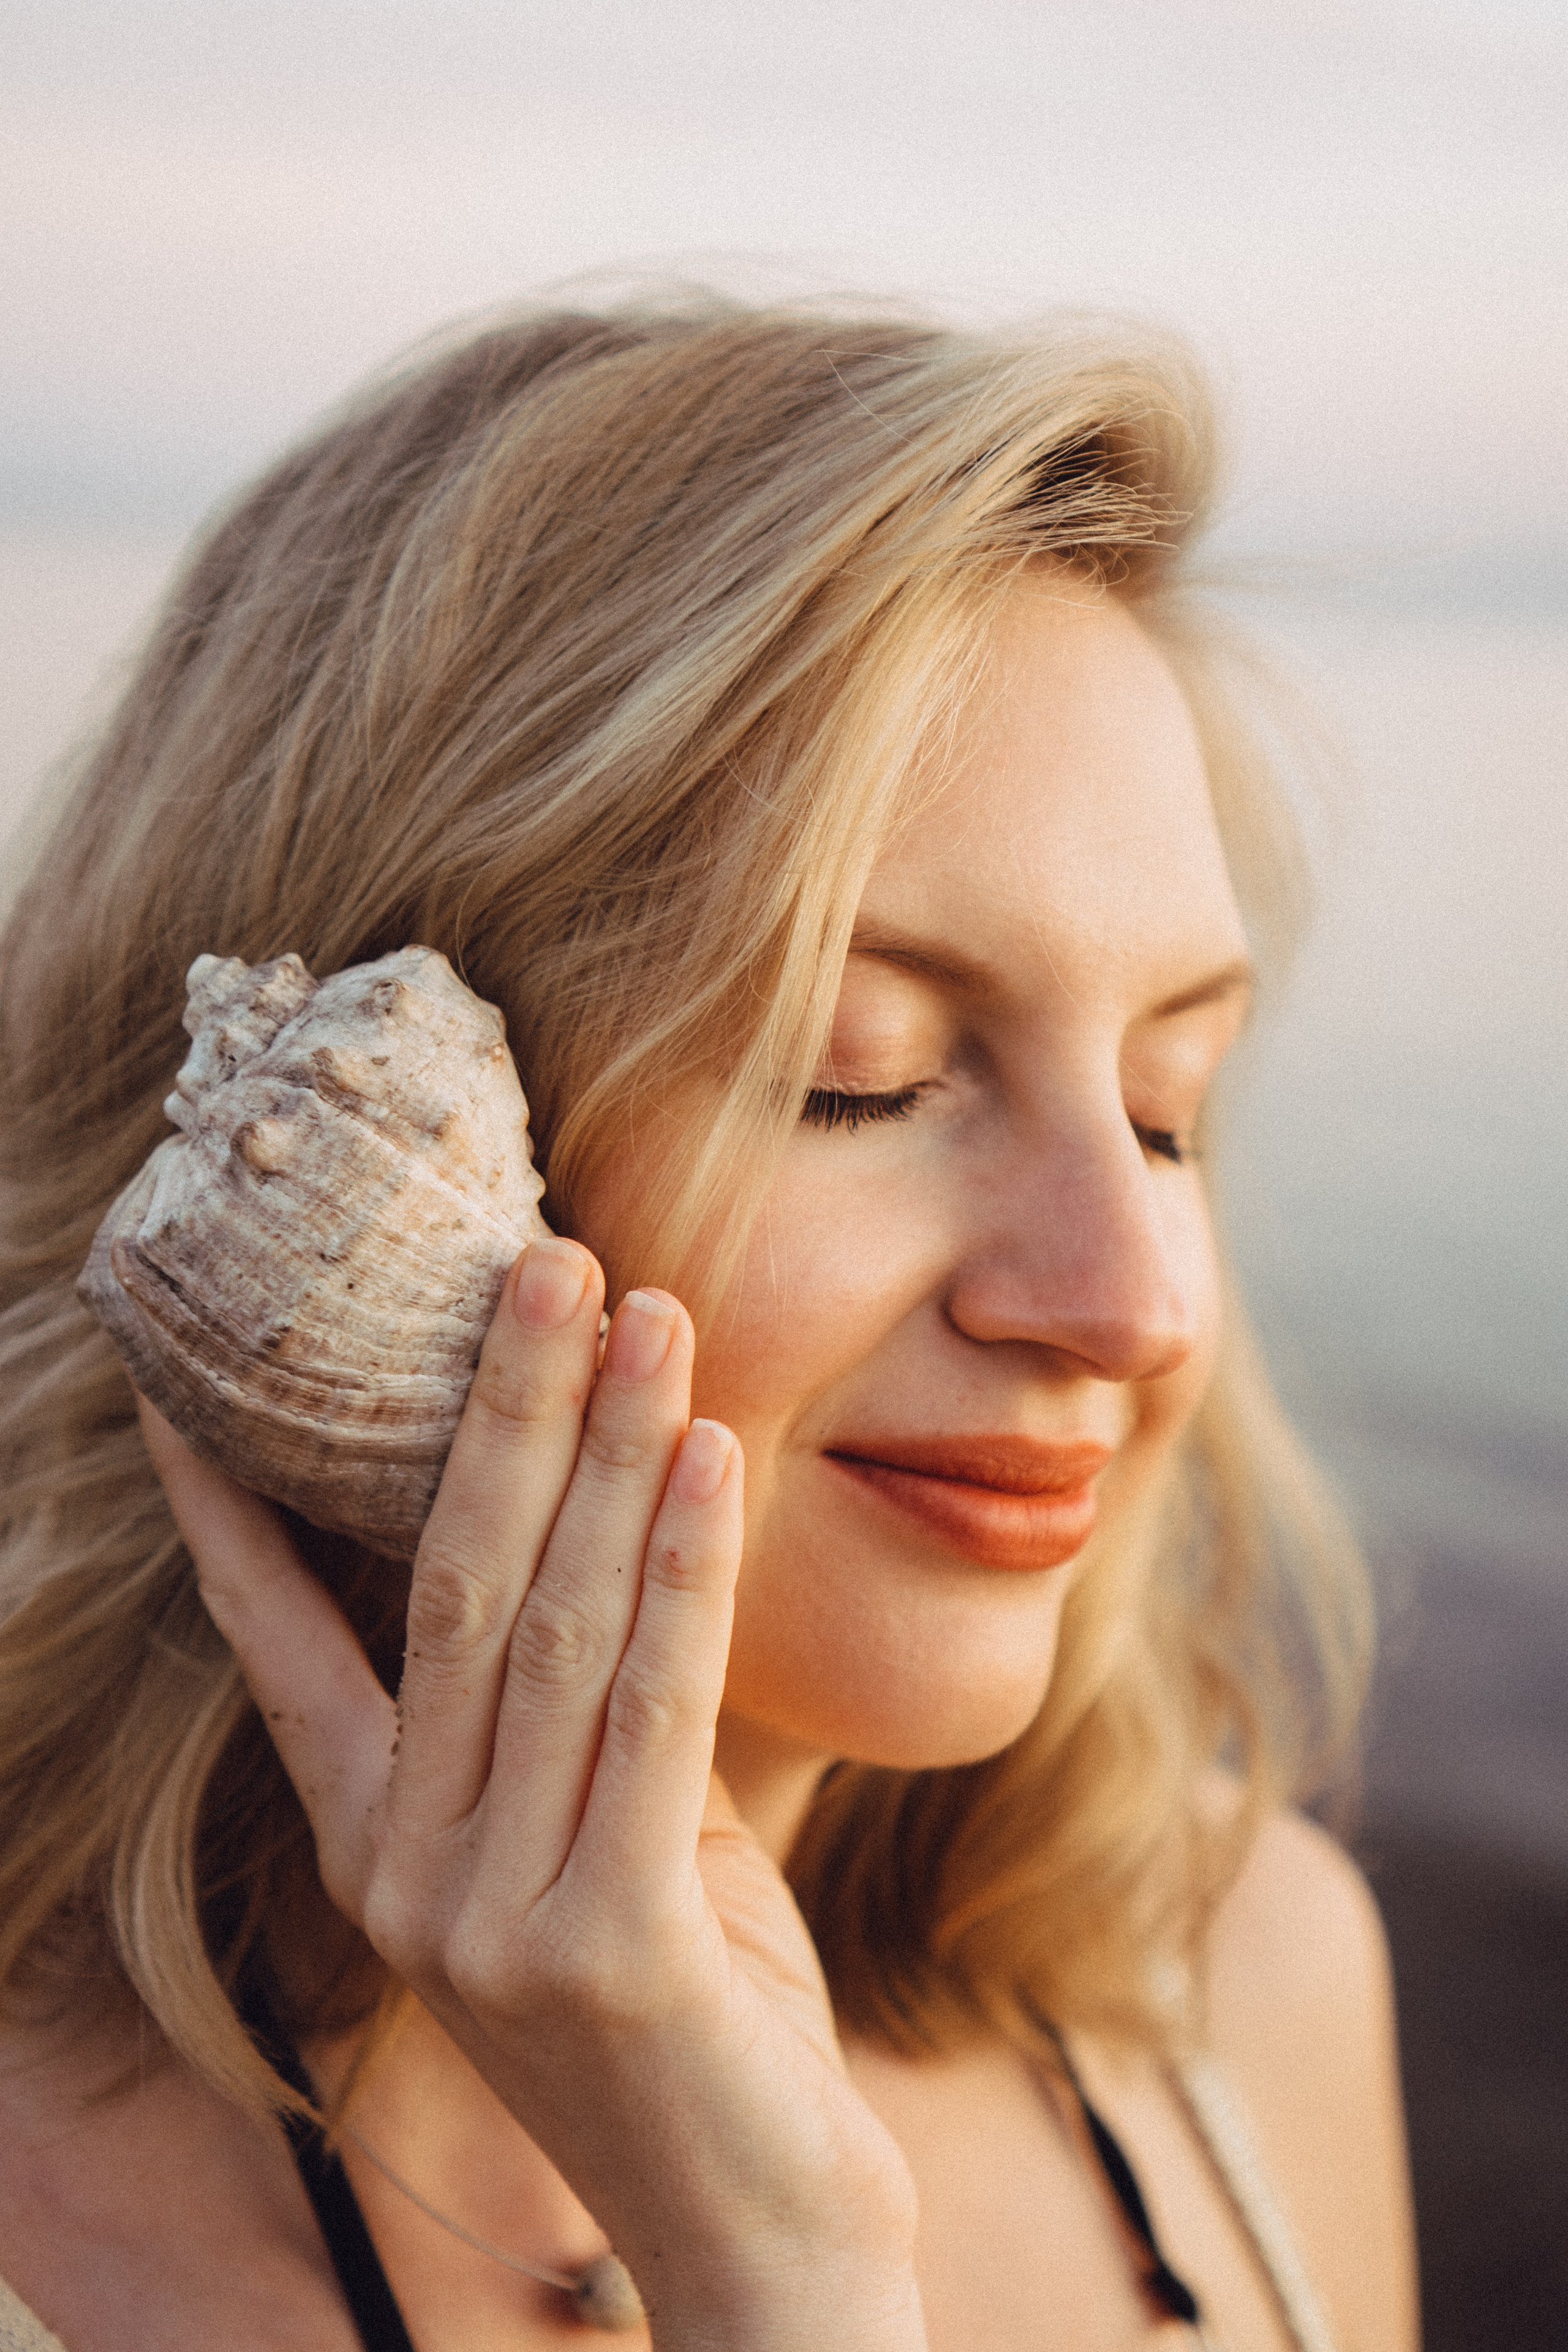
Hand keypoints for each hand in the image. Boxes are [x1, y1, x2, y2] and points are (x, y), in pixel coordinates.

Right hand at [140, 1238, 924, 2351]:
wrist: (754, 2225)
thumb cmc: (687, 2003)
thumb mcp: (601, 1837)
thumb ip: (577, 1709)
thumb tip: (611, 1518)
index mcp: (378, 1846)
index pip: (281, 1646)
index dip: (235, 1514)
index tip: (197, 1388)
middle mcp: (408, 1875)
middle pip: (445, 1589)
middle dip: (500, 1413)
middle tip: (545, 1257)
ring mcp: (493, 1918)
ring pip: (554, 1628)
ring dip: (608, 1454)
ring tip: (648, 1311)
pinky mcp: (609, 1946)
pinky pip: (655, 1709)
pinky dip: (685, 1570)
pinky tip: (710, 1454)